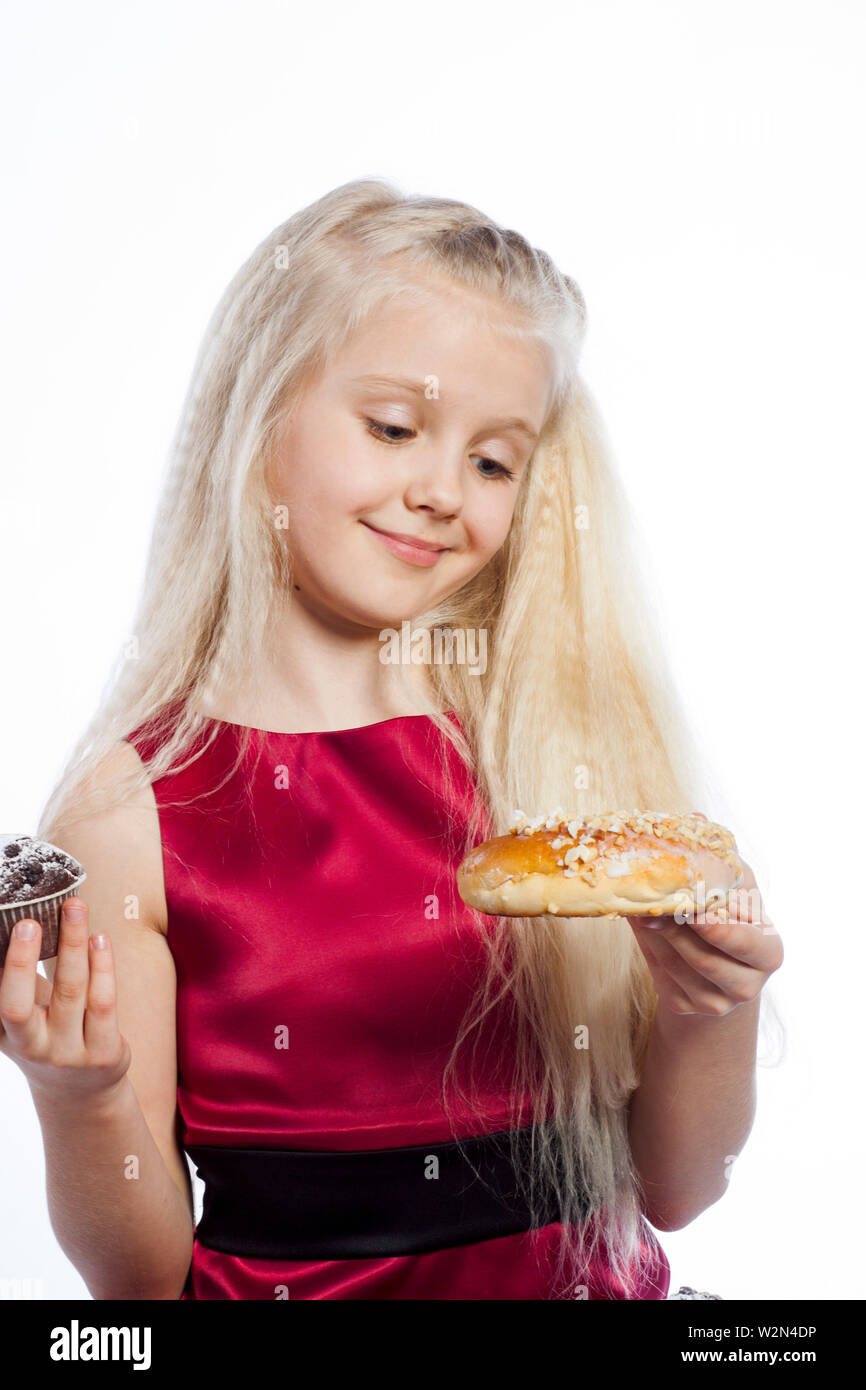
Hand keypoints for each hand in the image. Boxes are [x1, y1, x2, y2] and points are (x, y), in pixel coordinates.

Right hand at [0, 897, 131, 1103]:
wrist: (78, 1093)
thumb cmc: (45, 1039)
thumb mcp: (22, 1022)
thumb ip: (13, 987)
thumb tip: (11, 930)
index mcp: (9, 1037)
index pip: (2, 1004)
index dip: (9, 969)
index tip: (16, 928)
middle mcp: (34, 1049)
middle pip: (23, 1004)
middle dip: (26, 960)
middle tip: (33, 919)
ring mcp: (70, 1053)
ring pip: (72, 993)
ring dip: (73, 945)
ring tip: (76, 909)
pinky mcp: (104, 1054)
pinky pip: (103, 1003)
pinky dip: (102, 966)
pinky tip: (100, 939)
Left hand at [626, 859, 782, 1016]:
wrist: (718, 963)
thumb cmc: (731, 915)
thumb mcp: (735, 887)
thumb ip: (721, 859)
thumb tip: (696, 819)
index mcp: (769, 952)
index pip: (746, 942)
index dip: (719, 927)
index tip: (694, 910)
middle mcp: (748, 985)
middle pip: (705, 958)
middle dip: (676, 929)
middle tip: (653, 905)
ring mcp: (716, 1002)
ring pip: (676, 965)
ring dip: (654, 934)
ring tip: (639, 908)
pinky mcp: (686, 1006)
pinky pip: (660, 974)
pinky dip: (647, 947)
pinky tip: (642, 926)